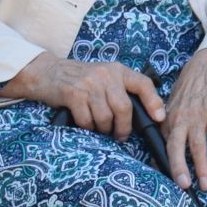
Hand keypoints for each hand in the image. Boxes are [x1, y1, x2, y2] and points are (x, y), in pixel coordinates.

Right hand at [3, 52, 164, 140]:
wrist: (47, 72)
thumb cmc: (80, 79)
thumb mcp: (104, 76)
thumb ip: (121, 89)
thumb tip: (144, 114)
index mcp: (118, 70)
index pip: (143, 84)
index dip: (154, 102)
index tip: (159, 118)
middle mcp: (106, 74)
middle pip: (124, 108)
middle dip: (124, 127)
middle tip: (120, 136)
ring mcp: (89, 84)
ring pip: (105, 117)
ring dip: (103, 129)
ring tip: (100, 129)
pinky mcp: (73, 94)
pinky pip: (87, 120)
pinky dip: (87, 127)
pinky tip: (85, 124)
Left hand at [163, 47, 206, 191]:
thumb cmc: (190, 88)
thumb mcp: (173, 105)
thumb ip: (171, 126)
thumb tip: (166, 150)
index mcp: (169, 120)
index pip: (164, 146)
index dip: (166, 165)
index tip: (171, 182)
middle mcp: (180, 120)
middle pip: (177, 147)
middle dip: (179, 168)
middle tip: (184, 186)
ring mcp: (198, 116)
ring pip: (198, 145)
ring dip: (202, 166)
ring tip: (206, 184)